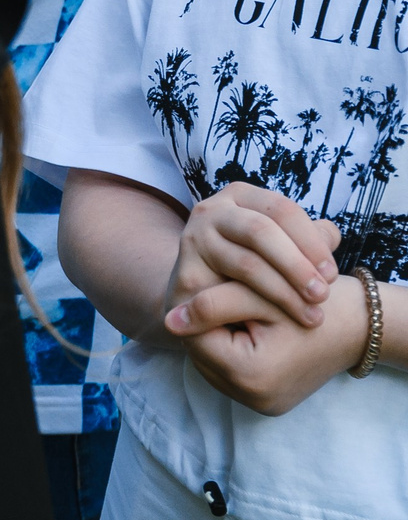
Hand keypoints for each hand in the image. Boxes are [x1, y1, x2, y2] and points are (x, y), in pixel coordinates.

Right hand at [166, 183, 340, 328]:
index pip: (281, 209)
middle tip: (323, 295)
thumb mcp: (282, 249)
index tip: (332, 275)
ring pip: (246, 262)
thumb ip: (306, 240)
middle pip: (260, 231)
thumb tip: (330, 235)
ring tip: (311, 315)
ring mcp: (194, 239)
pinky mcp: (186, 274)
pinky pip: (227, 292)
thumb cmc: (253, 268)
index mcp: (239, 197)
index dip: (311, 242)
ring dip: (284, 291)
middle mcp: (211, 210)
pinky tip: (279, 322)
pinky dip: (258, 307)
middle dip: (297, 266)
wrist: (205, 298)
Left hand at [168, 271, 372, 415]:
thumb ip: (211, 304)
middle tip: (216, 297)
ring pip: (213, 364)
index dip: (195, 309)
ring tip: (230, 311)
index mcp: (249, 374)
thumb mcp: (259, 295)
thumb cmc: (311, 302)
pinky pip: (231, 374)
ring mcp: (260, 406)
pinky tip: (242, 328)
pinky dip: (231, 350)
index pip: (195, 336)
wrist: (358, 327)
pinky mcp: (267, 404)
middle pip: (201, 353)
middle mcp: (253, 399)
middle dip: (204, 324)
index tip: (202, 286)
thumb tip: (168, 319)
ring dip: (215, 337)